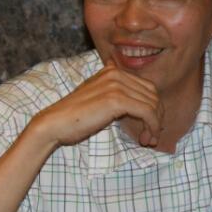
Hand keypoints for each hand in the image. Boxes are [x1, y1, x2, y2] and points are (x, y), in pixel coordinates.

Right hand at [30, 60, 163, 147]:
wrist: (55, 124)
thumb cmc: (75, 117)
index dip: (153, 108)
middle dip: (157, 117)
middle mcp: (116, 73)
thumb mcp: (99, 99)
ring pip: (153, 104)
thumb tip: (138, 102)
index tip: (149, 128)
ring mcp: (116, 85)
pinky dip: (152, 127)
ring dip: (155, 125)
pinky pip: (147, 112)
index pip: (147, 87)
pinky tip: (145, 138)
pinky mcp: (117, 99)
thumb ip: (116, 95)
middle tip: (150, 137)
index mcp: (112, 71)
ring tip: (147, 140)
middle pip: (153, 95)